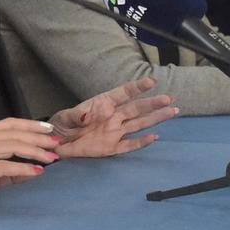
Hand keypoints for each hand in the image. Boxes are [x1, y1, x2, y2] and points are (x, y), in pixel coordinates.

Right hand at [0, 118, 59, 212]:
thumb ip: (9, 168)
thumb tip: (35, 169)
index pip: (10, 123)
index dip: (31, 125)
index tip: (49, 130)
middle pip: (14, 133)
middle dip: (38, 138)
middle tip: (56, 144)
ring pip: (12, 146)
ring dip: (35, 151)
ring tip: (51, 158)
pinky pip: (4, 166)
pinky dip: (23, 168)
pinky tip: (36, 171)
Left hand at [48, 78, 178, 158]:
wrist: (56, 143)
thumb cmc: (61, 125)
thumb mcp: (64, 117)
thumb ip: (75, 116)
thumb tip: (87, 115)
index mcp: (102, 104)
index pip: (123, 94)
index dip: (137, 88)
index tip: (151, 81)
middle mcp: (113, 117)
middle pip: (136, 109)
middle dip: (152, 104)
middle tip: (169, 99)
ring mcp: (114, 132)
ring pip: (138, 124)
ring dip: (155, 119)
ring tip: (172, 111)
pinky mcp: (112, 148)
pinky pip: (129, 145)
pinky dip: (142, 142)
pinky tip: (155, 137)